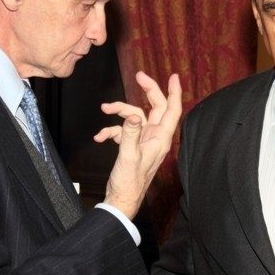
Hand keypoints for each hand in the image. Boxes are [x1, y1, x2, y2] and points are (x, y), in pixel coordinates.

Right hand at [94, 71, 181, 218]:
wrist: (120, 199)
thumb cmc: (129, 182)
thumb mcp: (128, 156)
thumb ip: (130, 134)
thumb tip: (132, 116)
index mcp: (161, 138)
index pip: (172, 110)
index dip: (174, 92)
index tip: (174, 76)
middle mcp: (155, 137)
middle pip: (154, 107)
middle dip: (146, 91)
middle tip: (138, 76)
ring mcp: (143, 140)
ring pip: (135, 116)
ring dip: (120, 111)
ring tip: (105, 109)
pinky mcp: (132, 145)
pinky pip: (123, 130)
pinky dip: (111, 130)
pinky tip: (99, 137)